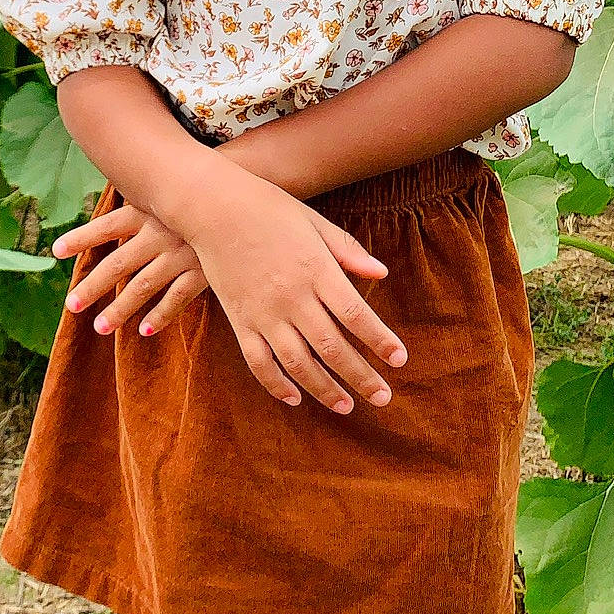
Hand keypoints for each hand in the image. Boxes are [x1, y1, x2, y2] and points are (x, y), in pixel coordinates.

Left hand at [57, 205, 209, 335]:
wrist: (245, 194)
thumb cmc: (200, 193)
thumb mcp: (167, 194)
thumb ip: (142, 204)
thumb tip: (115, 213)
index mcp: (147, 212)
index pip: (107, 226)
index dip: (81, 237)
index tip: (56, 250)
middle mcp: (159, 234)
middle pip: (117, 263)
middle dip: (93, 286)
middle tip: (71, 305)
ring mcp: (180, 254)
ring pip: (143, 286)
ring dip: (120, 308)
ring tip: (100, 327)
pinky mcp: (203, 270)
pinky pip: (177, 297)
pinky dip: (160, 315)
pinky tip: (143, 331)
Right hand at [175, 165, 407, 412]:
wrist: (213, 207)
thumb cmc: (269, 209)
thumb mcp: (314, 222)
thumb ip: (348, 250)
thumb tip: (381, 275)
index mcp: (315, 270)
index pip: (356, 316)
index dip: (380, 341)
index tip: (400, 360)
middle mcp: (291, 297)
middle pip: (332, 347)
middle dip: (361, 377)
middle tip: (383, 398)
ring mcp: (263, 313)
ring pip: (298, 363)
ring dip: (324, 390)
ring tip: (346, 406)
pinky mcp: (239, 320)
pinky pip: (258, 362)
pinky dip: (276, 384)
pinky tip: (294, 398)